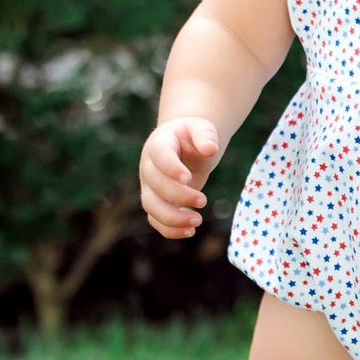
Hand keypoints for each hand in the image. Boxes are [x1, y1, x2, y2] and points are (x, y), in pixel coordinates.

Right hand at [139, 117, 220, 239]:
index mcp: (159, 143)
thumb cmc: (193, 136)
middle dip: (178, 195)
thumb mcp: (202, 128)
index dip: (170, 168)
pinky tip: (190, 231)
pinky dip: (170, 230)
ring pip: (151, 206)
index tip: (188, 178)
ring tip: (197, 220)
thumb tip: (210, 148)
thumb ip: (205, 135)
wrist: (183, 146)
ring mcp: (149, 186)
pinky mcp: (156, 201)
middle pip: (155, 184)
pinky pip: (155, 219)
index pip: (159, 155)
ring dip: (172, 218)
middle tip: (203, 201)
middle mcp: (149, 166)